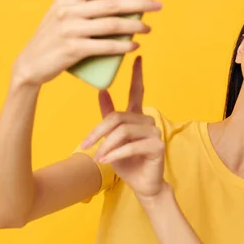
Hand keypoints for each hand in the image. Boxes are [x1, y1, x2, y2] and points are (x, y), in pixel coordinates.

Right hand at [12, 0, 161, 85]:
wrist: (30, 65)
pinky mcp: (73, 49)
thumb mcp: (59, 10)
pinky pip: (105, 46)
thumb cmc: (49, 36)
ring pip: (111, 25)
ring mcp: (70, 30)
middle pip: (111, 4)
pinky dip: (122, 46)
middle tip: (158, 5)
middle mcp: (69, 11)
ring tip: (147, 28)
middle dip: (139, 3)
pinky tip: (133, 45)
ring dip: (134, 26)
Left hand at [80, 56, 165, 199]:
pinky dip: (116, 154)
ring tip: (98, 157)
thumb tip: (101, 91)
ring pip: (123, 131)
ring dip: (106, 146)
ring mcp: (154, 132)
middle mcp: (147, 121)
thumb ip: (108, 115)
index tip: (137, 57)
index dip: (137, 74)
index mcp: (137, 117)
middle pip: (118, 117)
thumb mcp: (112, 138)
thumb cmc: (128, 162)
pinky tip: (106, 161)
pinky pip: (131, 146)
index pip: (137, 91)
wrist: (143, 185)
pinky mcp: (157, 146)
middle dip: (99, 132)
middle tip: (85, 145)